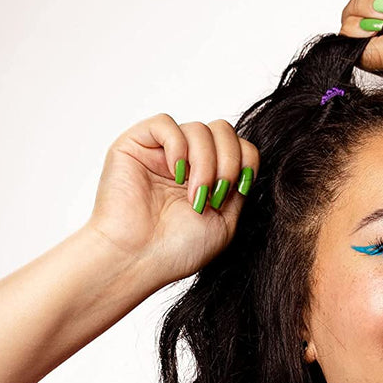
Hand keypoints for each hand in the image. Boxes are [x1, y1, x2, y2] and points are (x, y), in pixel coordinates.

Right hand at [84, 113, 258, 290]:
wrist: (139, 260)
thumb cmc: (176, 250)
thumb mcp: (225, 222)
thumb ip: (237, 188)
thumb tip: (246, 161)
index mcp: (209, 178)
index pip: (239, 145)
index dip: (245, 162)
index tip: (235, 192)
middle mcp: (187, 162)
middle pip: (223, 130)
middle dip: (228, 161)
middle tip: (215, 194)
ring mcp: (162, 152)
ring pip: (199, 129)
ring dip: (204, 163)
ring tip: (193, 196)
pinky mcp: (136, 144)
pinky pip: (165, 123)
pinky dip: (178, 146)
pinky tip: (174, 173)